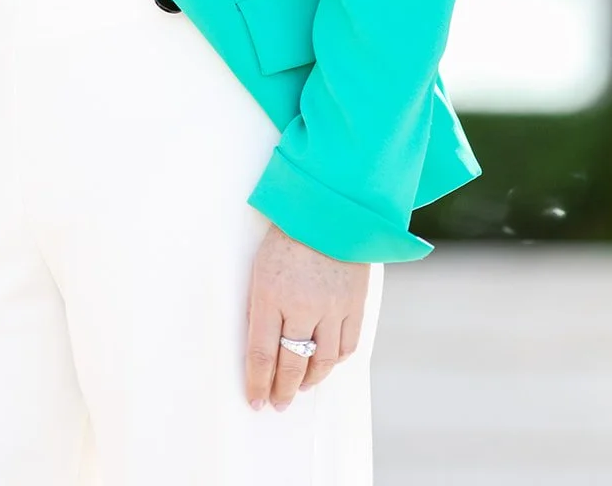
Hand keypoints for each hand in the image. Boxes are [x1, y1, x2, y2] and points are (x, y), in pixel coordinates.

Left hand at [245, 222, 369, 409]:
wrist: (330, 208)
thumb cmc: (287, 236)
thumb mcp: (260, 266)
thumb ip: (259, 305)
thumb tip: (259, 345)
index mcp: (271, 293)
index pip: (261, 352)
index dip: (258, 382)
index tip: (256, 401)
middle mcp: (302, 305)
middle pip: (292, 363)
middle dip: (283, 390)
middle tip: (278, 403)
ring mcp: (332, 306)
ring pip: (324, 361)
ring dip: (311, 380)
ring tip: (301, 387)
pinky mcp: (355, 303)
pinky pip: (348, 345)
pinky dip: (336, 361)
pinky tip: (326, 364)